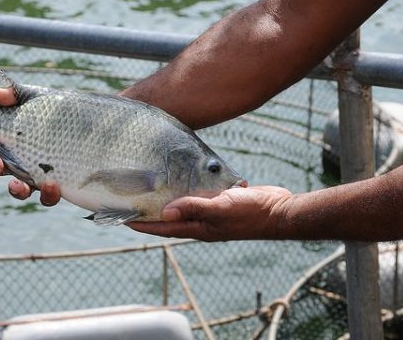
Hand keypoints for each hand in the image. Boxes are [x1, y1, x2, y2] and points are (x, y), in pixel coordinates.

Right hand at [0, 87, 61, 205]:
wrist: (95, 128)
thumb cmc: (59, 111)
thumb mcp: (39, 99)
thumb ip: (17, 95)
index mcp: (12, 141)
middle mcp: (21, 162)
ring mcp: (38, 177)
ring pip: (20, 189)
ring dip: (15, 189)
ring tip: (16, 185)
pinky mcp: (57, 187)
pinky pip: (47, 198)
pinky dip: (46, 194)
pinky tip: (51, 185)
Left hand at [128, 186, 292, 240]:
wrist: (280, 211)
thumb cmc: (252, 214)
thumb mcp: (220, 209)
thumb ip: (194, 208)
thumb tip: (164, 213)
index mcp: (198, 228)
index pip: (162, 227)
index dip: (142, 223)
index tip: (122, 218)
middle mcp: (201, 222)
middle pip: (169, 218)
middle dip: (150, 210)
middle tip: (132, 197)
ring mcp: (212, 212)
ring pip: (184, 204)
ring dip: (168, 197)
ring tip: (150, 184)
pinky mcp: (221, 200)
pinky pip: (199, 195)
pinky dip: (188, 187)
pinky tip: (183, 175)